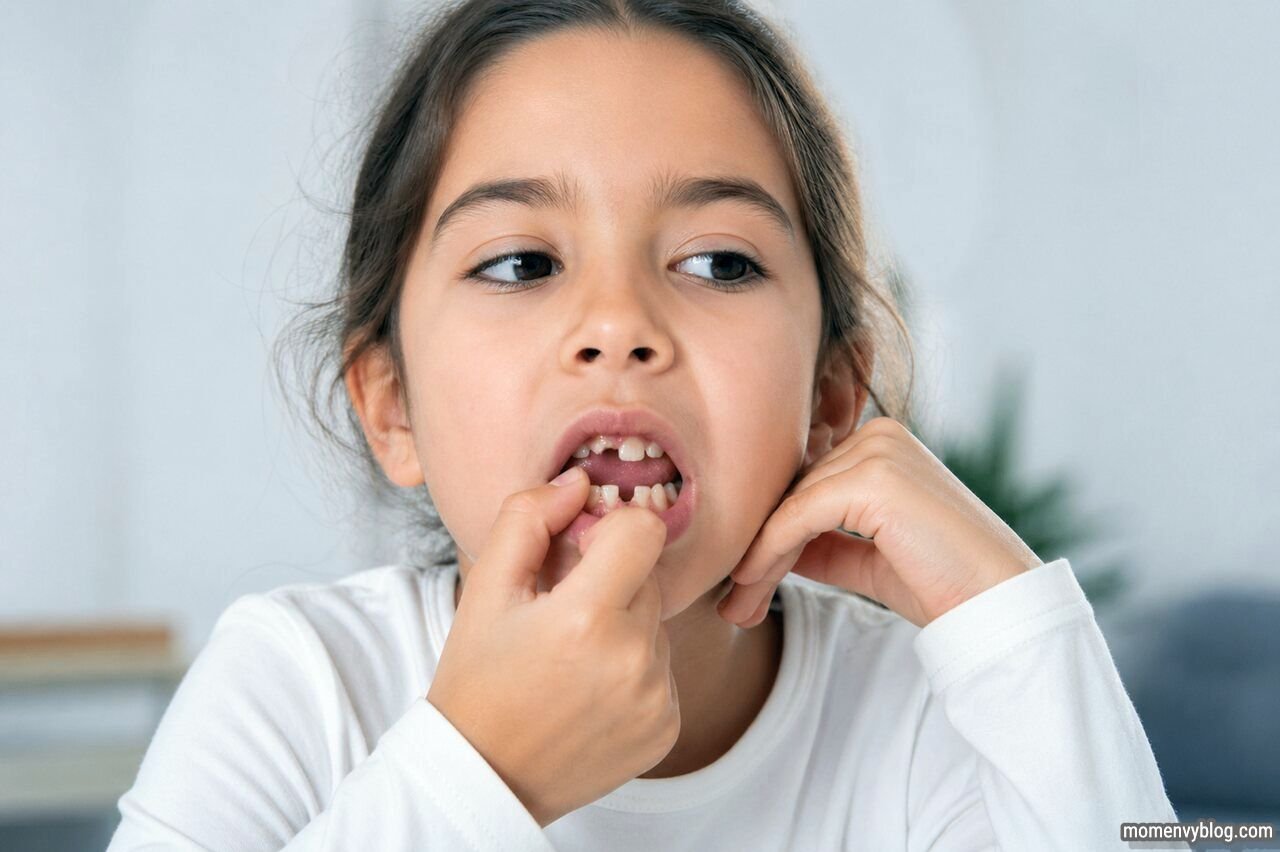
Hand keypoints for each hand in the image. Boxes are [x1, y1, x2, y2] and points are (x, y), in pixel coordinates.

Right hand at [427, 467, 678, 826]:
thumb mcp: (486, 588)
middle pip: (650, 576)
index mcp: (586, 618)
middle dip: (612, 581)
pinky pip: (664, 670)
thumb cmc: (478, 677)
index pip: (643, 530)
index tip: (580, 554)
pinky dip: (634, 671)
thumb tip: (580, 482)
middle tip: (562, 615)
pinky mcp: (667, 727)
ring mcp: (655, 698)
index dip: (610, 530)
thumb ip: (528, 518)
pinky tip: (590, 692)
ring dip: (624, 627)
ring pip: (657, 623)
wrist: (484, 775)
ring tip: (572, 660)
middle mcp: (633, 660)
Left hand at [717, 417, 1042, 628]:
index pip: (804, 483)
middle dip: (757, 550)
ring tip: (737, 608)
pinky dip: (768, 555)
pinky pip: (797, 518)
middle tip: (732, 603)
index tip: (741, 582)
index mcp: (881, 443)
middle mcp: (878, 434)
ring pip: (788, 507)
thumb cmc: (944, 583)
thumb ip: (823, 542)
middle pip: (791, 492)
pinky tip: (749, 587)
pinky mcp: (873, 479)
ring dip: (756, 560)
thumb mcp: (869, 557)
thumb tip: (769, 546)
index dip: (768, 532)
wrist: (997, 605)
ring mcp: (877, 451)